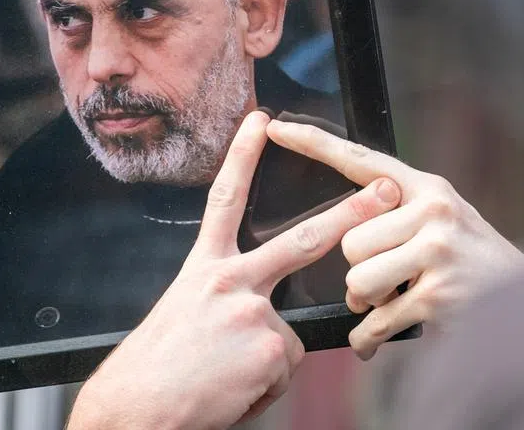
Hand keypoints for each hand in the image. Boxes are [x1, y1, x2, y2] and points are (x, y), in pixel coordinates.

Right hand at [68, 110, 401, 429]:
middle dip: (349, 214)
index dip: (244, 157)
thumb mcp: (185, 312)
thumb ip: (225, 296)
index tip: (263, 122)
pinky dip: (262, 384)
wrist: (138, 408)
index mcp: (203, 268)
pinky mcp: (271, 350)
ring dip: (265, 357)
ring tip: (223, 373)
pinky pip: (285, 366)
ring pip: (288, 331)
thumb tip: (260, 308)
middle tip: (386, 190)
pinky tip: (231, 389)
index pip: (226, 200)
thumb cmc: (157, 366)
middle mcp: (228, 281)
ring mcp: (253, 313)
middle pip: (300, 240)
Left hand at [266, 119, 523, 360]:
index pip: (360, 159)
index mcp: (426, 187)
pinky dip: (369, 338)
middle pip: (349, 240)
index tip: (276, 127)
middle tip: (387, 280)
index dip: (313, 143)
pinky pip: (375, 320)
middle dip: (359, 270)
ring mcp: (436, 251)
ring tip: (392, 301)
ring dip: (365, 303)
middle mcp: (432, 211)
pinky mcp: (437, 294)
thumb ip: (399, 212)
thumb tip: (344, 222)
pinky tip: (375, 340)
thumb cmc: (472, 263)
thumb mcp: (442, 220)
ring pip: (356, 280)